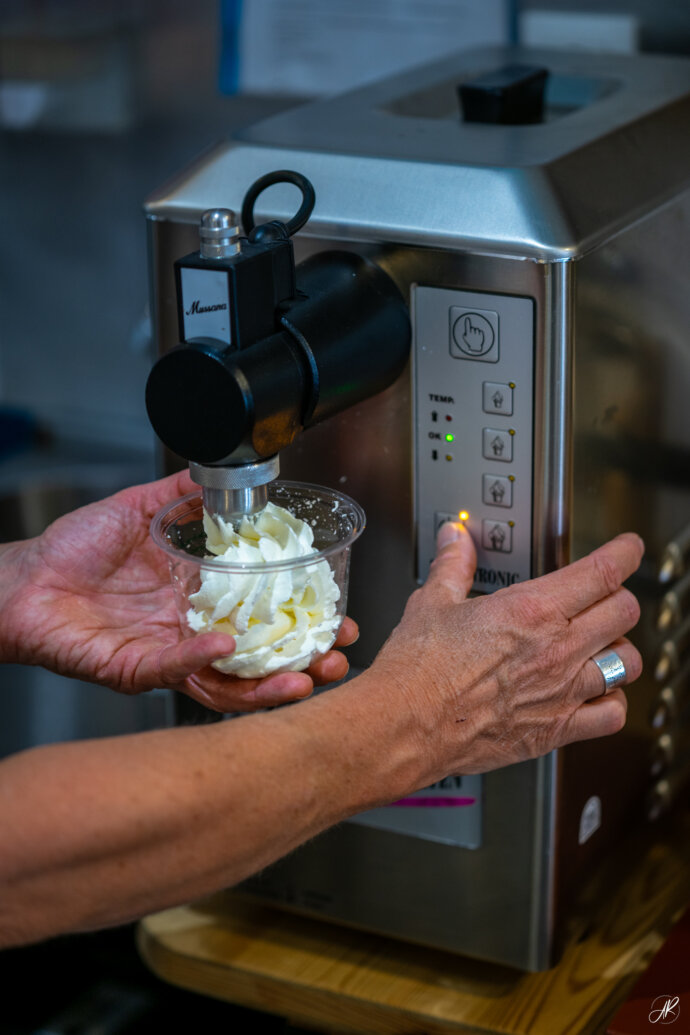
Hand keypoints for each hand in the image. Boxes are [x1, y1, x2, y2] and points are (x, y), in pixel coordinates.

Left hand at [0, 471, 357, 711]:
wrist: (23, 579)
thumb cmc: (73, 549)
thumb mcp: (136, 508)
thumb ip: (180, 492)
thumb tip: (220, 473)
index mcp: (198, 597)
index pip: (263, 615)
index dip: (302, 619)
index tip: (338, 615)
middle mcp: (190, 632)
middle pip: (258, 659)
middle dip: (302, 665)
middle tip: (336, 659)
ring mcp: (166, 655)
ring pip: (226, 682)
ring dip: (267, 683)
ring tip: (302, 676)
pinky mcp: (135, 670)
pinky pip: (174, 670)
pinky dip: (201, 660)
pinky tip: (226, 647)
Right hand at [372, 522, 642, 776]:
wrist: (404, 727)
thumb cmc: (416, 671)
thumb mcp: (432, 603)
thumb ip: (452, 566)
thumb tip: (455, 540)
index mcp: (531, 610)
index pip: (603, 573)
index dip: (625, 554)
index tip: (629, 549)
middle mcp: (556, 649)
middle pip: (625, 612)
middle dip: (620, 597)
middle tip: (607, 594)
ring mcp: (561, 692)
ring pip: (628, 662)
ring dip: (619, 647)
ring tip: (603, 644)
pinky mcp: (555, 730)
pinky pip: (612, 714)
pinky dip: (613, 701)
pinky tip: (596, 693)